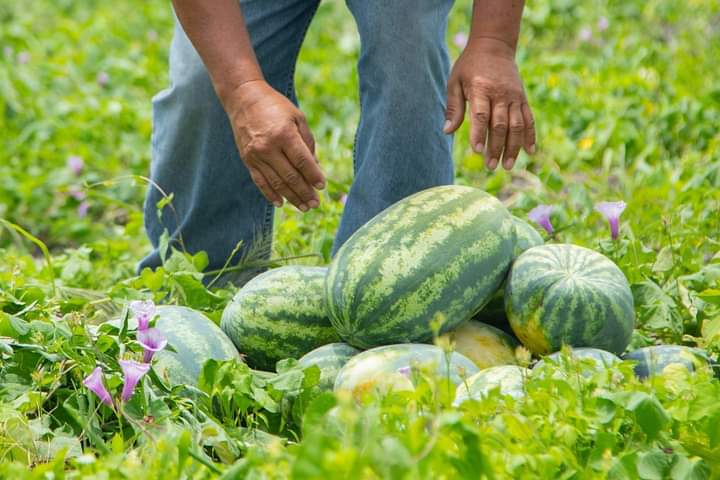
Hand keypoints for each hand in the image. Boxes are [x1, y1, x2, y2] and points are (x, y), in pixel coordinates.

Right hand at [224, 80, 324, 210]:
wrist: (244, 98)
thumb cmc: (276, 107)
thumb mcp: (297, 117)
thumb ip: (308, 142)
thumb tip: (315, 167)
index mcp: (284, 134)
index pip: (302, 161)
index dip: (313, 176)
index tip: (322, 187)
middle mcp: (268, 147)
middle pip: (290, 176)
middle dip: (305, 192)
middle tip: (315, 204)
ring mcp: (256, 155)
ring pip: (276, 183)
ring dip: (292, 198)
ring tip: (304, 208)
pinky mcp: (247, 160)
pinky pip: (260, 182)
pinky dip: (271, 195)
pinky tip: (281, 204)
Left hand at [444, 37, 535, 170]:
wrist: (494, 45)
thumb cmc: (469, 66)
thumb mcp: (455, 81)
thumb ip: (453, 107)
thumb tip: (447, 131)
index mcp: (481, 89)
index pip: (481, 115)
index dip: (479, 134)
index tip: (477, 152)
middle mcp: (500, 93)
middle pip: (500, 124)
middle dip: (496, 147)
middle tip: (491, 166)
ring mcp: (514, 96)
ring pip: (517, 125)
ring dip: (513, 147)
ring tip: (508, 165)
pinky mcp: (523, 98)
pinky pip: (529, 119)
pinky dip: (530, 135)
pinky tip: (530, 152)